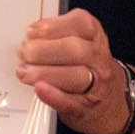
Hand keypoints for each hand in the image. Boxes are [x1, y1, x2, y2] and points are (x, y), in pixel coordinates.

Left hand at [17, 10, 130, 133]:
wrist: (111, 104)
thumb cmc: (89, 70)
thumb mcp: (82, 45)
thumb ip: (58, 36)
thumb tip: (29, 35)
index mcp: (95, 37)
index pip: (81, 23)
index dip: (53, 26)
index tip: (32, 32)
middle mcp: (99, 59)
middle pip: (76, 50)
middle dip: (44, 50)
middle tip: (23, 53)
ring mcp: (96, 85)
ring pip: (76, 76)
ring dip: (45, 72)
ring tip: (24, 72)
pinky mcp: (86, 109)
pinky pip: (70, 102)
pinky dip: (53, 95)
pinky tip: (39, 89)